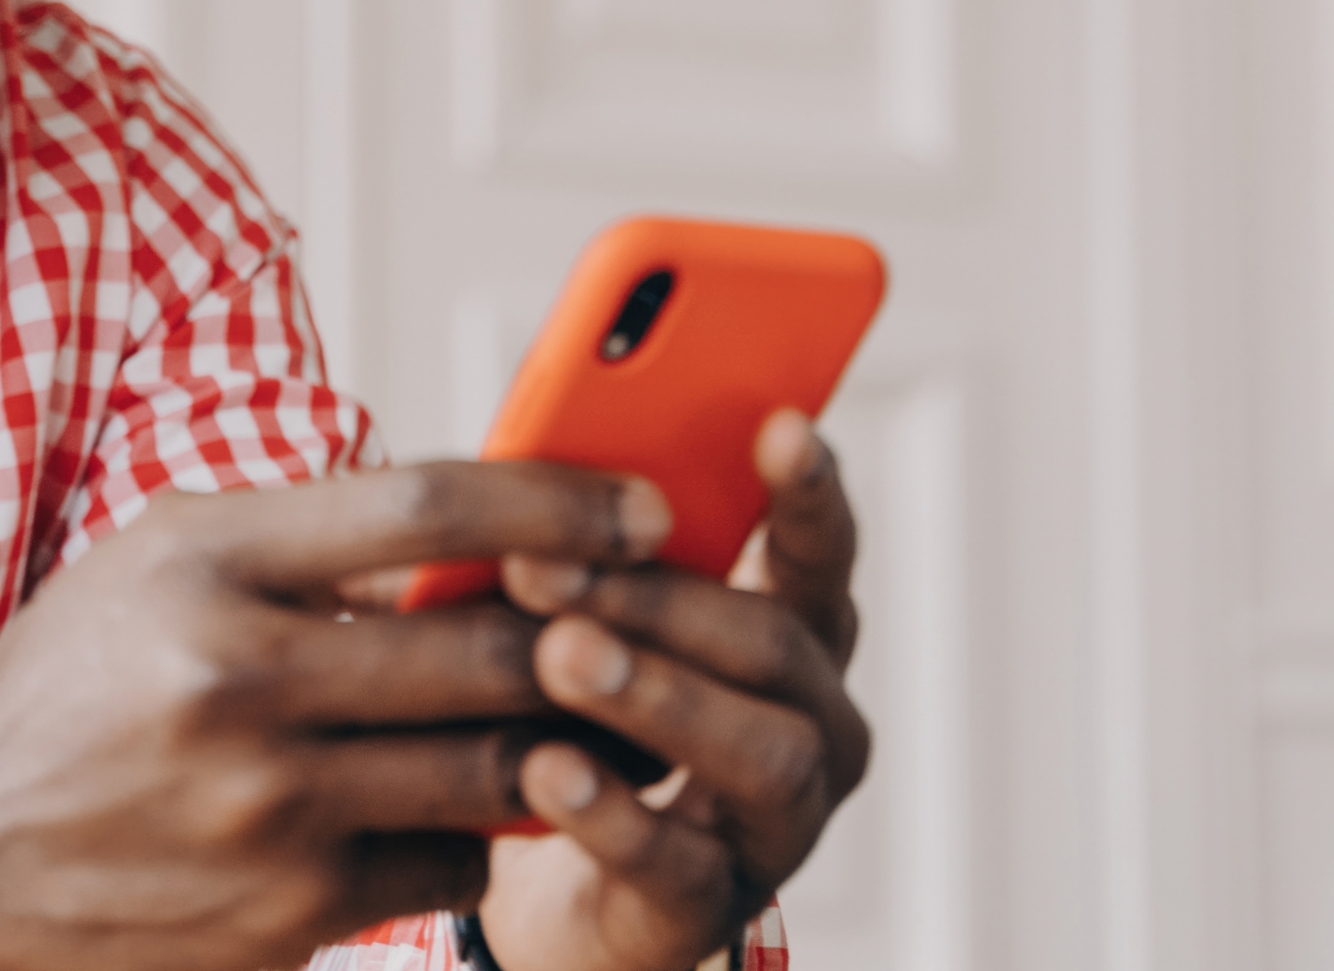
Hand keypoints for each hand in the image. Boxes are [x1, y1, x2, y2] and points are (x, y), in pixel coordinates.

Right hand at [0, 460, 675, 970]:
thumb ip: (309, 536)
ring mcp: (264, 809)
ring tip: (606, 712)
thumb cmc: (74, 683)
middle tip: (664, 620)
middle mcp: (235, 680)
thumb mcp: (160, 560)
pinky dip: (480, 832)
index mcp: (204, 561)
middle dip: (600, 635)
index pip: (427, 507)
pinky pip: (451, 865)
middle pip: (488, 646)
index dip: (561, 504)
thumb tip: (494, 528)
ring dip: (568, 740)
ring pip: (494, 765)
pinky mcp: (285, 913)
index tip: (645, 511)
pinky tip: (465, 807)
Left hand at [477, 412, 870, 970]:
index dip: (806, 491)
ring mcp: (781, 823)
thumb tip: (513, 472)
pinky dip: (611, 813)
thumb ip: (583, 555)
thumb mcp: (586, 624)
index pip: (819, 551)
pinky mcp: (714, 907)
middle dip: (658, 596)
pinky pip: (677, 862)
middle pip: (773, 641)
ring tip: (561, 656)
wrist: (551, 891)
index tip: (777, 425)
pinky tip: (545, 771)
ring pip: (759, 750)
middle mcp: (816, 722)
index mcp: (796, 633)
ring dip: (655, 694)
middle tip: (547, 565)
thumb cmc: (575, 720)